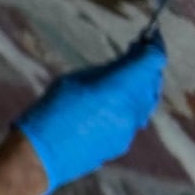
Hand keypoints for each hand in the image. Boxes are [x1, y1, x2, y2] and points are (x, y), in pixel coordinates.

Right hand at [11, 29, 165, 192]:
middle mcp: (131, 109)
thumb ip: (105, 72)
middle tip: (136, 54)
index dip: (154, 46)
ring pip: (145, 101)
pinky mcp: (122, 143)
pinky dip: (128, 106)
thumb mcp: (74, 81)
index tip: (150, 38)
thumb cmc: (50, 113)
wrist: (40, 156)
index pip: (153, 61)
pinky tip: (111, 104)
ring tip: (124, 79)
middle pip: (152, 80)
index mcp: (119, 88)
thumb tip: (125, 65)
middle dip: (146, 66)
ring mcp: (129, 129)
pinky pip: (133, 119)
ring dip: (139, 87)